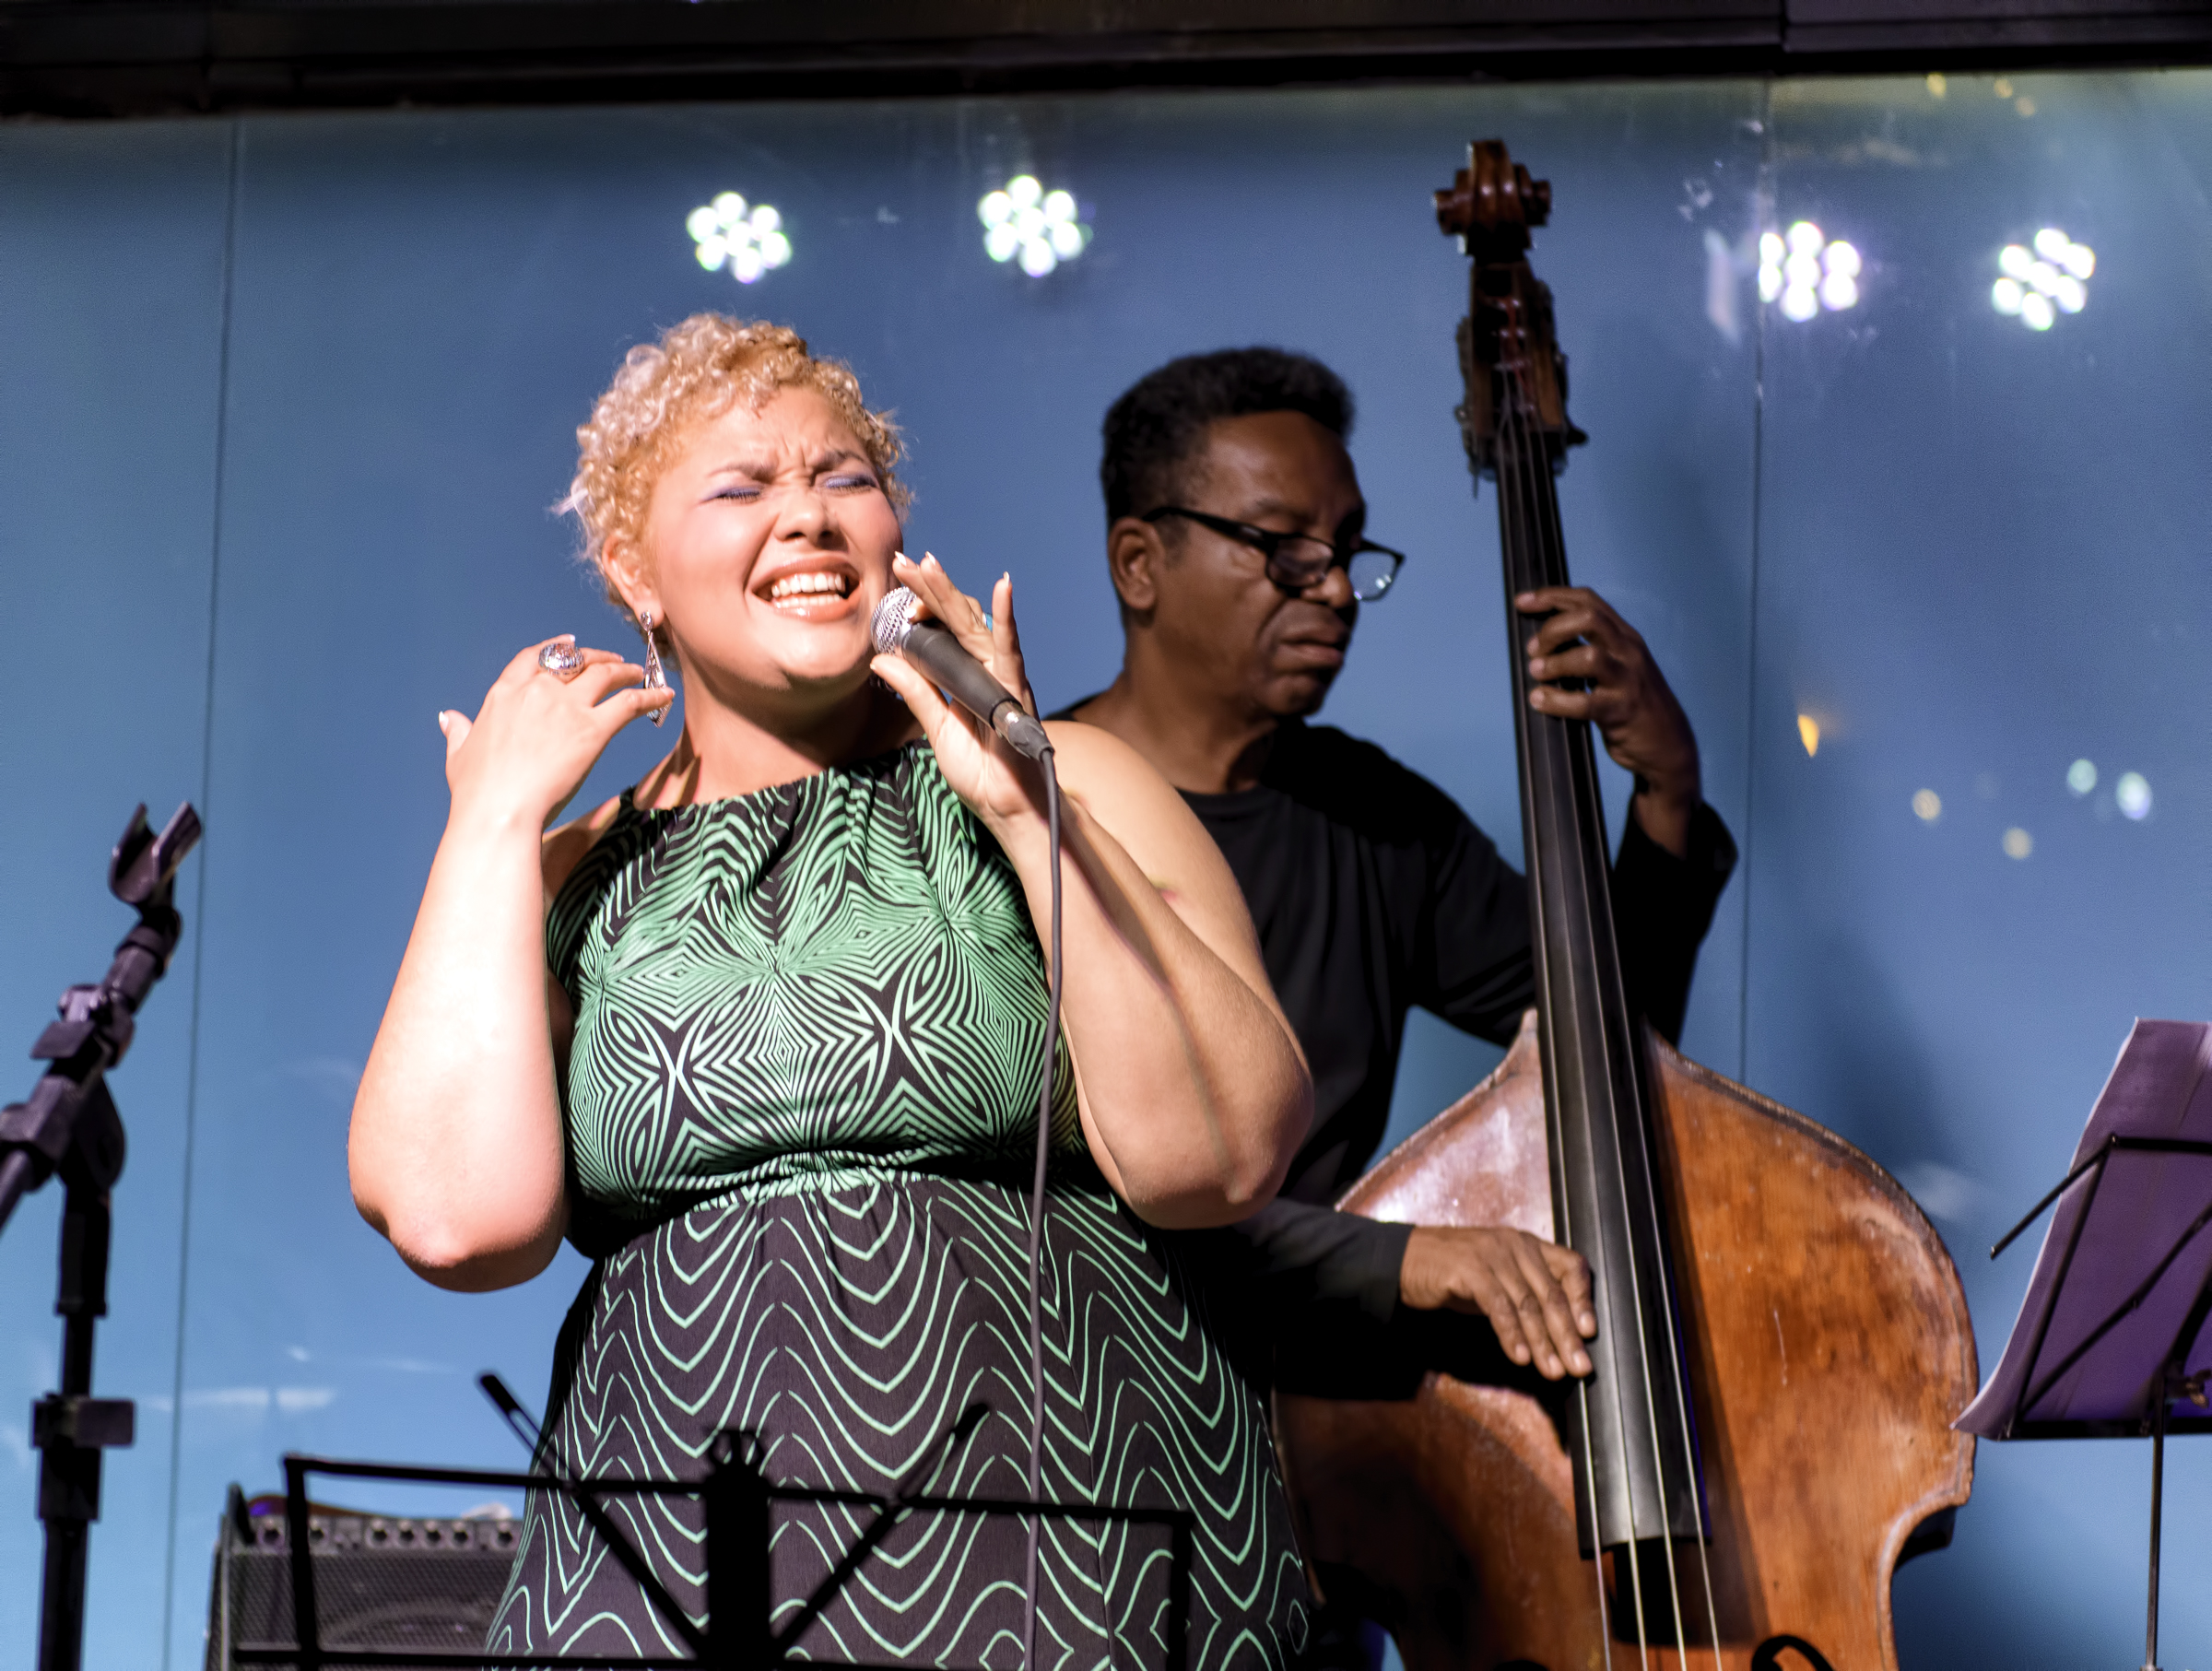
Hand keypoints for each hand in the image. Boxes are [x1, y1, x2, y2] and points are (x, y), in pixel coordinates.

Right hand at [437, 636, 672, 829]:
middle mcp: (536, 692)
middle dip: (595, 656)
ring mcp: (566, 708)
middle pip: (572, 661)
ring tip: (638, 673)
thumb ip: (459, 732)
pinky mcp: (593, 729)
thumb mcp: (460, 755)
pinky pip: (628, 703)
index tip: (570, 644)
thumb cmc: (477, 793)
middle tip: (612, 660)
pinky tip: (663, 695)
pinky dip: (649, 695)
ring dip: (624, 669)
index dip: (554, 648)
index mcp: (503, 695)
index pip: (533, 658)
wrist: (499, 811)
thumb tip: (449, 718)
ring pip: (603, 674)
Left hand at [870, 553, 1044, 834]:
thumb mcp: (937, 729)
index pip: (942, 632)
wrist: (1011, 810)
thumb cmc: (984, 774)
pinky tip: (1004, 587)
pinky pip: (1011, 650)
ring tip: (928, 564)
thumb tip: (881, 659)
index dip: (919, 611)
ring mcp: (1004, 677)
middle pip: (956, 619)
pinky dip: (1007, 618)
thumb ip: (916, 692)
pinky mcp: (1017, 691)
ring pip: (975, 625)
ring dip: (951, 594)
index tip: (894, 597)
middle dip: (929, 588)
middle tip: (902, 561)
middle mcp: (987, 670)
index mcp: (967, 677)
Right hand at [1400, 1224, 1595, 1379]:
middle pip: (1552, 1293)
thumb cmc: (1454, 1273)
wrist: (1403, 1260)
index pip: (1571, 1265)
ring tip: (1553, 1371)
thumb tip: (1560, 1334)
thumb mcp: (1498, 1279)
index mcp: (1527, 1245)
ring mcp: (1492, 1255)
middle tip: (1579, 1367)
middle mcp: (1514, 1245)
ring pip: (1528, 1304)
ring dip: (1543, 1342)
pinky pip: (1498, 1307)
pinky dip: (1512, 1334)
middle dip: (1567, 1335)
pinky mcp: (1469, 1269)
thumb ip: (1526, 1296)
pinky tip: (1520, 1357)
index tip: (1589, 1332)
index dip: (1583, 1299)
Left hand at [1516, 585, 1699, 855]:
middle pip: (1588, 619)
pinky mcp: (1621, 710)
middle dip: (1552, 629)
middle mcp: (1629, 651)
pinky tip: (1540, 700)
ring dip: (1555, 663)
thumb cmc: (1633, 703)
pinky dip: (1556, 700)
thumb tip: (1541, 640)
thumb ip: (1591, 647)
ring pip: (1588, 656)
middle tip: (1534, 650)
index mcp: (1625, 636)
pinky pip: (1584, 702)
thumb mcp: (1618, 665)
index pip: (1588, 601)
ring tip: (1538, 673)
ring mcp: (1628, 680)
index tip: (1523, 602)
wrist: (1667, 744)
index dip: (1552, 597)